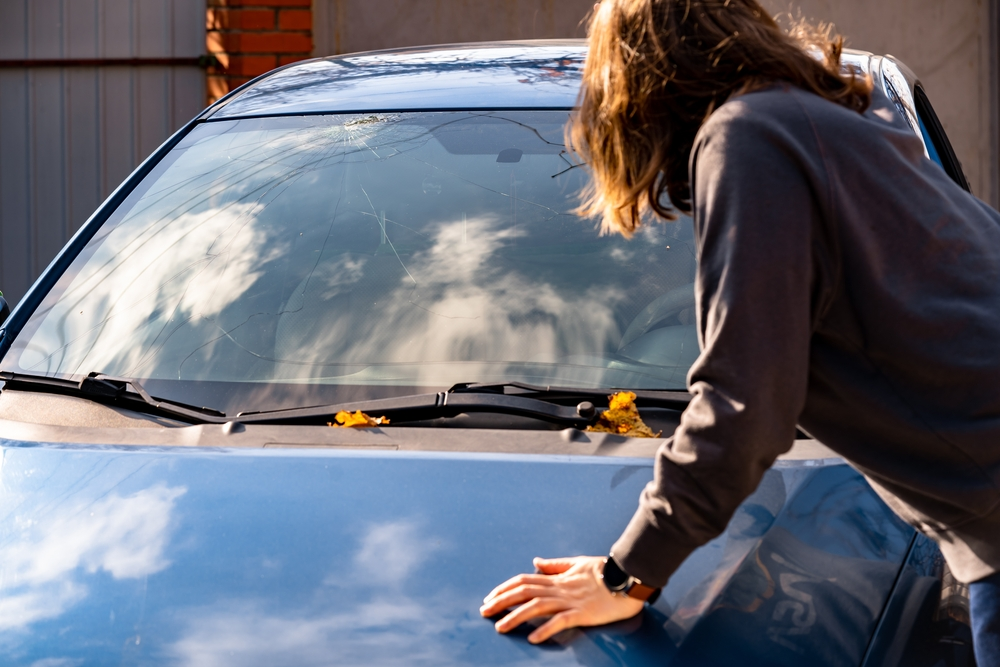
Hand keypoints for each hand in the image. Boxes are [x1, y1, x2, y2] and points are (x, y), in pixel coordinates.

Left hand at [480, 556, 644, 643]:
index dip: (504, 588)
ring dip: (515, 617)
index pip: (524, 580)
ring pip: (536, 607)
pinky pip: (560, 621)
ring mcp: (570, 600)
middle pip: (523, 593)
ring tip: (500, 627)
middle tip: (484, 612)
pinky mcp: (582, 612)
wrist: (628, 576)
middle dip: (501, 602)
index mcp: (557, 578)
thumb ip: (555, 565)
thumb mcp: (577, 563)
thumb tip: (536, 561)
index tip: (490, 597)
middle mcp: (559, 588)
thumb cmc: (605, 571)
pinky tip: (533, 638)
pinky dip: (545, 629)